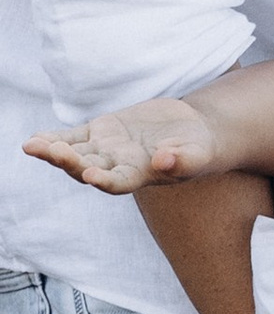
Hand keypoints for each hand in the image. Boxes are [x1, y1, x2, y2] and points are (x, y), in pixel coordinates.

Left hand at [22, 98, 222, 191]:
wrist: (192, 131)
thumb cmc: (200, 148)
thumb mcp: (199, 153)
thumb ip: (183, 159)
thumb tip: (163, 161)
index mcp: (140, 175)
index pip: (118, 182)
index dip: (105, 180)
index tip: (92, 175)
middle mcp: (118, 165)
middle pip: (88, 168)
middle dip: (70, 162)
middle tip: (54, 153)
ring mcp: (106, 149)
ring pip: (74, 153)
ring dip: (53, 152)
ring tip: (33, 146)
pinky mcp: (101, 132)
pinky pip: (72, 137)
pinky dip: (54, 138)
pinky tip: (35, 140)